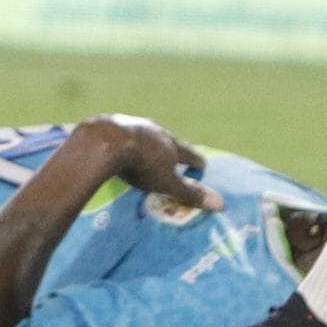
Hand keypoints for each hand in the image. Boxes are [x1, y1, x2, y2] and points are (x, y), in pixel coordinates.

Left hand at [78, 115, 219, 216]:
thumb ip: (190, 192)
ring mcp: (132, 124)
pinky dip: (123, 139)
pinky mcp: (111, 123)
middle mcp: (154, 131)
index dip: (196, 160)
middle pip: (167, 140)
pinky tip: (118, 144)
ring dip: (147, 142)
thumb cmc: (141, 165)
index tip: (203, 164)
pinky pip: (121, 132)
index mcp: (170, 144)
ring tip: (146, 149)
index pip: (188, 153)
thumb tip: (221, 203)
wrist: (105, 141)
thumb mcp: (167, 182)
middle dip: (171, 148)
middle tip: (174, 153)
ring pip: (144, 133)